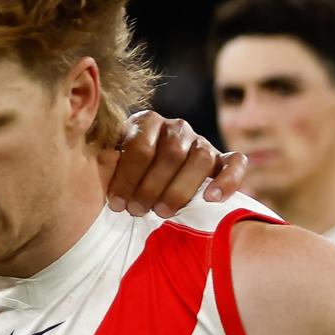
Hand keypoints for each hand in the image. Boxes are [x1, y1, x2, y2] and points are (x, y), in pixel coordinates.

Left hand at [102, 110, 246, 217]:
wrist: (154, 174)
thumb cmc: (126, 172)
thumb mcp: (111, 161)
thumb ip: (106, 160)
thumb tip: (99, 163)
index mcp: (146, 122)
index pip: (140, 147)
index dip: (127, 177)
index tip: (117, 204)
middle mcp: (176, 127)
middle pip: (170, 154)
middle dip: (151, 186)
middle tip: (137, 211)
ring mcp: (202, 141)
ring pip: (200, 159)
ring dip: (180, 189)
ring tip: (162, 213)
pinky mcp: (222, 158)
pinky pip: (234, 163)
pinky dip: (227, 180)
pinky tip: (212, 198)